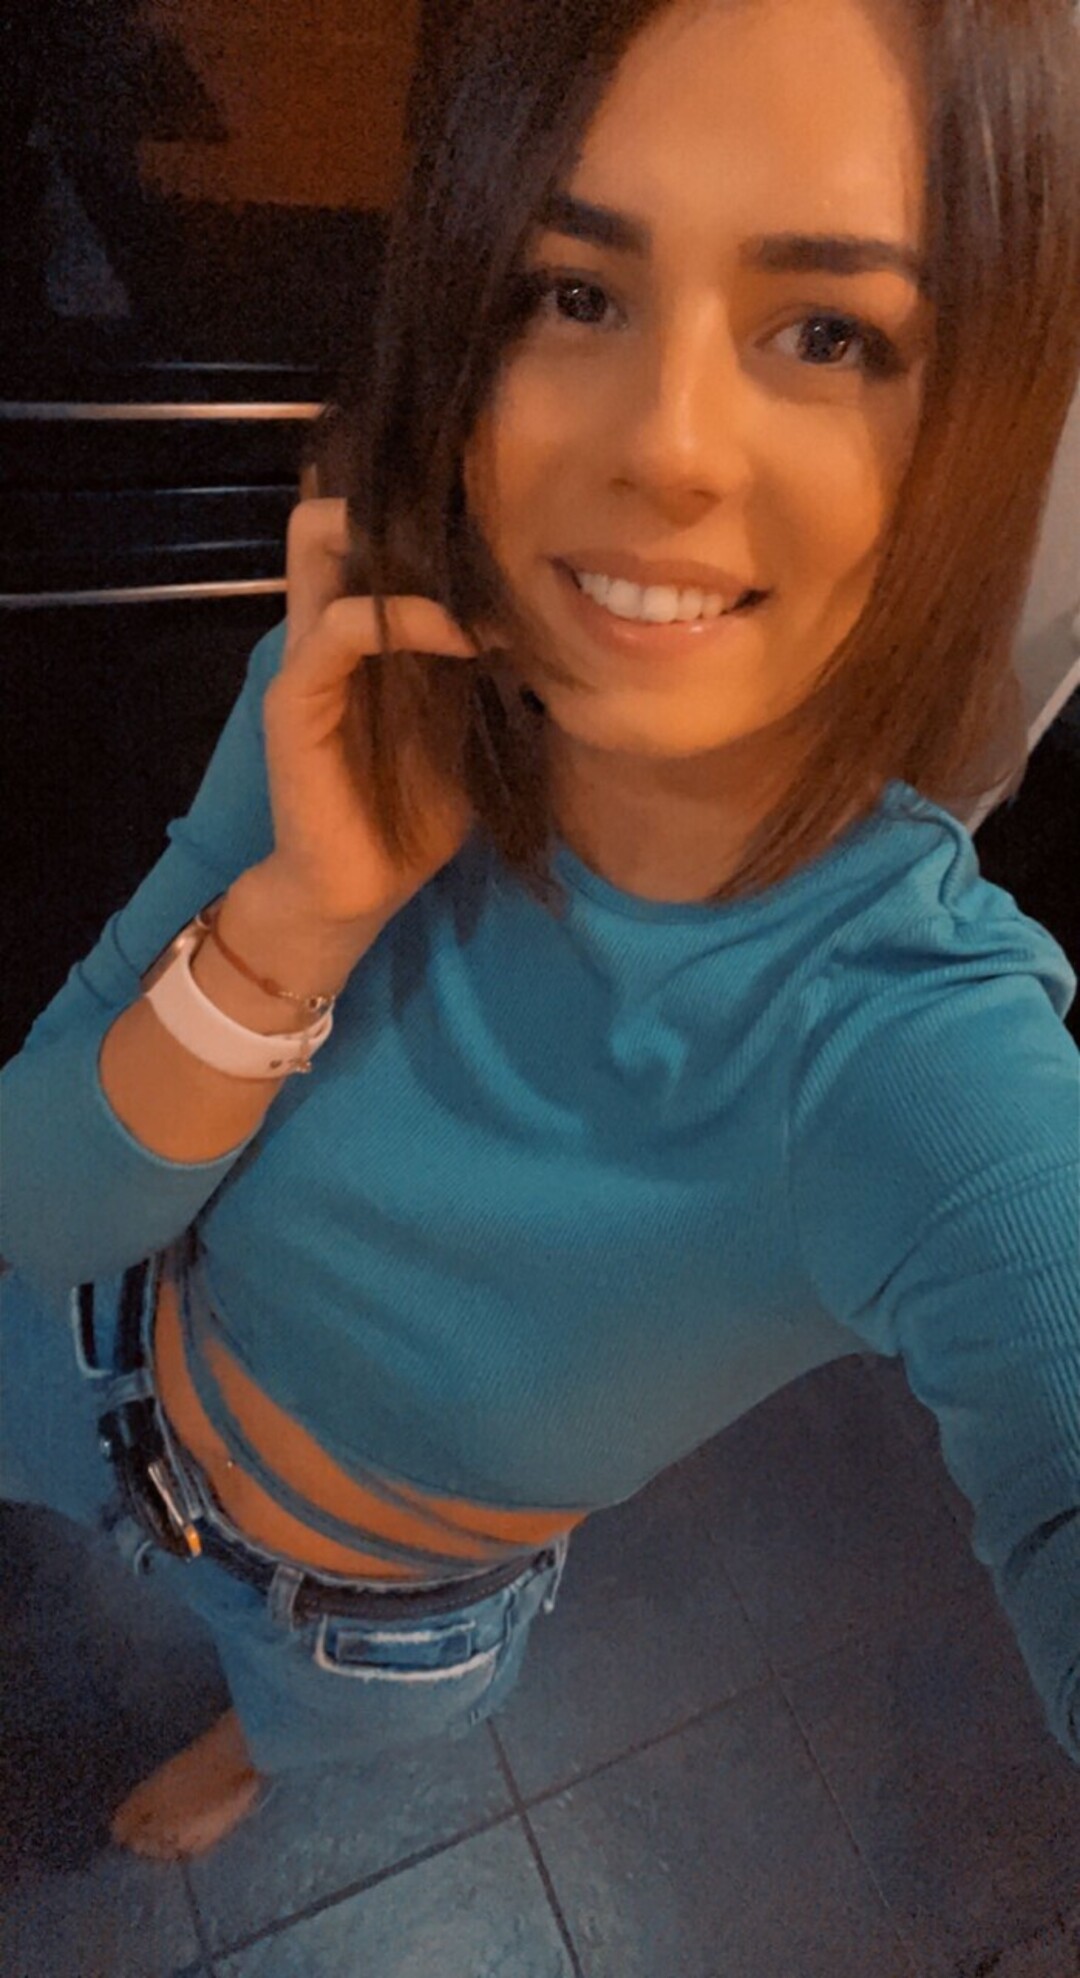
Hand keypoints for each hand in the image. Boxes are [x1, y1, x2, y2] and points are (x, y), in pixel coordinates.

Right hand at [258, 498, 505, 927]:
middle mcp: (325, 629)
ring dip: (400, 547)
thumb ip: (485, 672)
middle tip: (467, 530)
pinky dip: (402, 617)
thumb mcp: (469, 727)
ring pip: (317, 542)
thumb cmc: (414, 815)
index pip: (367, 533)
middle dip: (388, 504)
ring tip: (471, 577)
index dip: (422, 514)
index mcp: (362, 632)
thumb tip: (547, 619)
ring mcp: (305, 658)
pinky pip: (340, 627)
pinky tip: (460, 637)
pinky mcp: (296, 698)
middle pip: (323, 517)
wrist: (360, 888)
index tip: (501, 525)